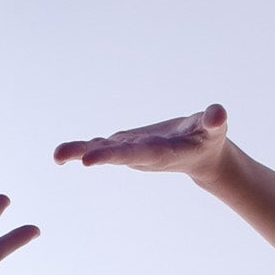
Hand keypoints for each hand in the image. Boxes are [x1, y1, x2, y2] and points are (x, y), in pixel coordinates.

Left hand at [53, 103, 230, 181]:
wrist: (202, 155)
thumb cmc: (210, 139)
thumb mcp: (216, 130)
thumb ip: (215, 122)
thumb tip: (218, 114)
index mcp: (161, 152)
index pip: (134, 153)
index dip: (112, 155)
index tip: (89, 160)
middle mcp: (142, 155)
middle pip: (113, 154)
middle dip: (88, 154)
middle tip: (60, 156)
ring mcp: (133, 152)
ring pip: (103, 151)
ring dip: (79, 151)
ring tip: (56, 156)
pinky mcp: (128, 147)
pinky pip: (102, 147)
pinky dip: (83, 148)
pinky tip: (62, 154)